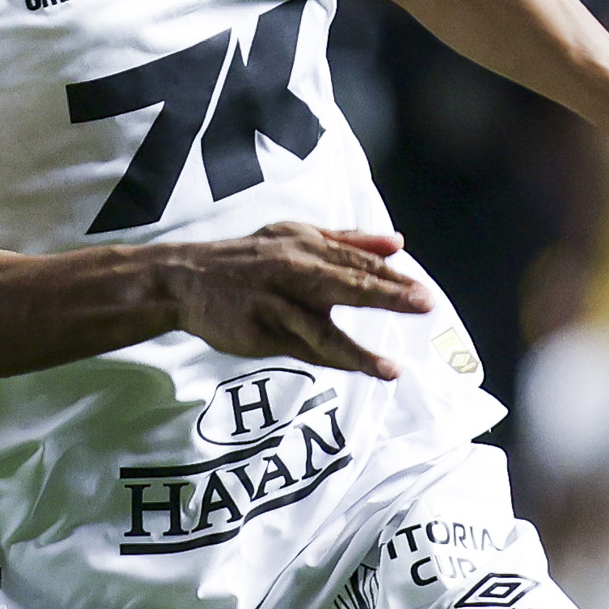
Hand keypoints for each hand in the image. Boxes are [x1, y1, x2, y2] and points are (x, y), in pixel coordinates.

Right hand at [163, 224, 434, 377]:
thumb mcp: (294, 236)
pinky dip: (328, 363)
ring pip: (321, 330)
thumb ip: (348, 240)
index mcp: (305, 246)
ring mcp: (274, 305)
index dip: (392, 277)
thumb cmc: (248, 257)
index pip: (356, 261)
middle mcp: (291, 272)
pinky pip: (300, 352)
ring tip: (390, 370)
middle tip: (424, 304)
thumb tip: (397, 242)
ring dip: (358, 351)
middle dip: (385, 295)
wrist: (185, 279)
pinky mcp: (258, 334)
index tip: (423, 292)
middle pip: (345, 284)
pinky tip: (355, 372)